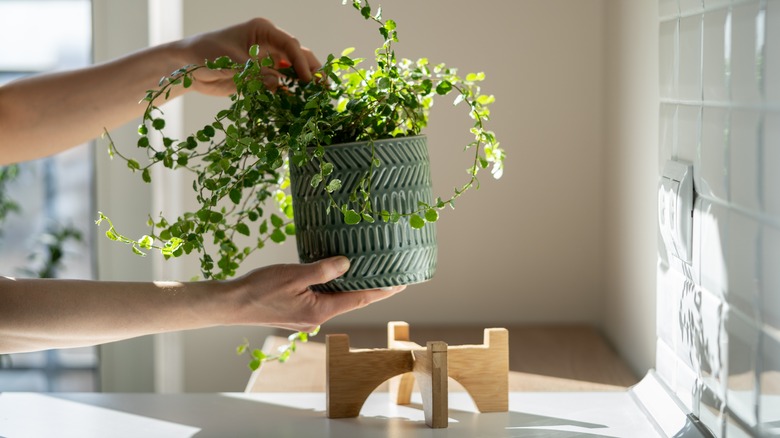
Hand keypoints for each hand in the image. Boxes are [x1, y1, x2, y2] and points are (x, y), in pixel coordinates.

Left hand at [175, 17, 320, 95]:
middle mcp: (268, 44)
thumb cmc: (204, 54)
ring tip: (317, 98)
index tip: (307, 79)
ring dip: (304, 84)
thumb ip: (255, 74)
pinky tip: (299, 105)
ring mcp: (267, 60)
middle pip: (298, 55)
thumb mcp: (229, 62)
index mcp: (262, 31)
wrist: (186, 67)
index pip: (289, 44)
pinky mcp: (262, 76)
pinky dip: (290, 94)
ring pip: (293, 71)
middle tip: (323, 88)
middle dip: (311, 70)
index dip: (301, 61)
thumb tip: (281, 85)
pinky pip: (281, 84)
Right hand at [230, 257, 404, 331]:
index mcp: (321, 310)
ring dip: (349, 287)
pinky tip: (334, 277)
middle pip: (350, 300)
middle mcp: (317, 318)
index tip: (402, 283)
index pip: (360, 299)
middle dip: (370, 288)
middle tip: (390, 274)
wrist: (232, 304)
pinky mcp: (297, 313)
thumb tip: (348, 264)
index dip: (382, 290)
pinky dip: (331, 288)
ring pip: (335, 300)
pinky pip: (321, 299)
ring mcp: (306, 318)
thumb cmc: (260, 288)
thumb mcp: (295, 274)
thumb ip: (324, 270)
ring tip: (367, 272)